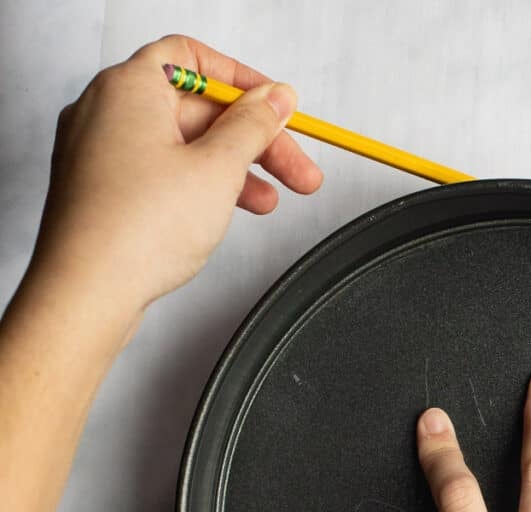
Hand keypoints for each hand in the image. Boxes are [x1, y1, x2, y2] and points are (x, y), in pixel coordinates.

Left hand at [28, 34, 322, 342]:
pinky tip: (226, 212)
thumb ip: (253, 127)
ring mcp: (101, 151)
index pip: (195, 59)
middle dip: (253, 140)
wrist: (89, 289)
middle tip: (297, 171)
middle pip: (196, 107)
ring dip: (232, 169)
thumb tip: (275, 99)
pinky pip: (161, 173)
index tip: (278, 108)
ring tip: (270, 201)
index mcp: (130, 87)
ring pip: (182, 145)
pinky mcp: (103, 190)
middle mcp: (108, 111)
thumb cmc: (138, 229)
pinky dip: (198, 186)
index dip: (244, 82)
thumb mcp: (218, 169)